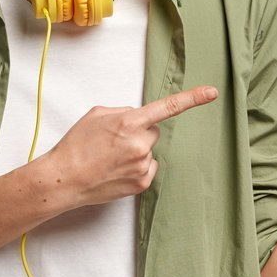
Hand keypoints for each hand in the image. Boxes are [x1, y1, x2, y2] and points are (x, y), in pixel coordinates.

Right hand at [44, 85, 218, 207]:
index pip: (168, 107)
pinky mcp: (141, 183)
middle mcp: (140, 144)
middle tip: (114, 141)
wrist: (64, 178)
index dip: (192, 98)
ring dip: (135, 151)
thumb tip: (138, 117)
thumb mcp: (97, 114)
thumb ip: (123, 111)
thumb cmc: (76, 145)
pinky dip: (136, 167)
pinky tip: (116, 170)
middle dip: (139, 132)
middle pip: (154, 131)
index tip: (211, 92)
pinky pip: (148, 167)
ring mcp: (142, 165)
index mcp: (129, 122)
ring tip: (110, 158)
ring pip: (149, 150)